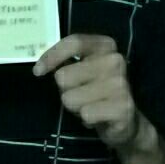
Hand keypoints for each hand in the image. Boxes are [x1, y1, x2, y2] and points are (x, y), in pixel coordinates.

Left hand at [33, 34, 139, 149]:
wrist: (126, 120)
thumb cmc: (96, 90)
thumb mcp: (82, 69)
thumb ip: (65, 61)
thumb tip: (39, 68)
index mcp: (104, 45)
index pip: (74, 42)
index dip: (52, 55)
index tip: (38, 71)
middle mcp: (115, 60)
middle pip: (63, 75)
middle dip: (65, 89)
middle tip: (80, 93)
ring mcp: (120, 84)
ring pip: (70, 98)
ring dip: (75, 106)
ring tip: (89, 105)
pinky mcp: (123, 107)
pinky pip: (85, 113)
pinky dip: (87, 119)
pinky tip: (98, 117)